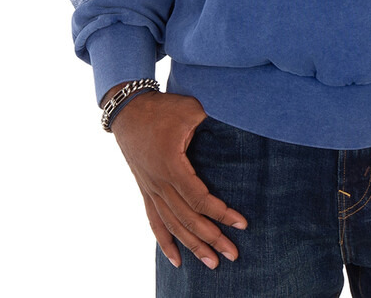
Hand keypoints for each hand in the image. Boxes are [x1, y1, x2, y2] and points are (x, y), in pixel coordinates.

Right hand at [108, 90, 248, 269]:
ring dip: (192, 246)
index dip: (221, 213)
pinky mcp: (145, 189)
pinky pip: (154, 221)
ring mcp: (150, 188)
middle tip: (233, 255)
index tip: (242, 223)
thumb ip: (212, 120)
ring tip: (211, 263)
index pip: (199, 198)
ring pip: (172, 224)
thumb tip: (238, 123)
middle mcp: (159, 183)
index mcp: (172, 165)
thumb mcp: (191, 109)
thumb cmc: (163, 108)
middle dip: (212, 238)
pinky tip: (175, 260)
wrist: (128, 110)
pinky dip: (164, 242)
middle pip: (187, 218)